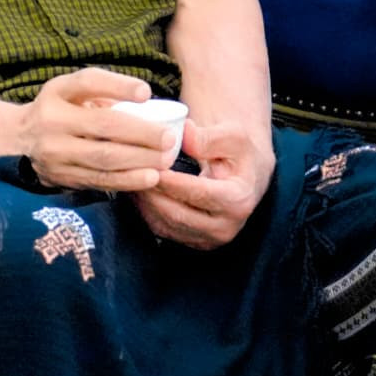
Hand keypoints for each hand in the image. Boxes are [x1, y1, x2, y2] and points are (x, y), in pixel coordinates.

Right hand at [17, 69, 176, 192]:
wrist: (18, 140)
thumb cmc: (59, 110)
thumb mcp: (70, 92)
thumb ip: (102, 94)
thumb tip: (148, 106)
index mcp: (57, 92)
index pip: (88, 82)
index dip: (118, 86)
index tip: (146, 92)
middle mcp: (52, 120)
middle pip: (103, 125)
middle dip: (142, 133)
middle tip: (168, 138)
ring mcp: (55, 151)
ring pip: (104, 157)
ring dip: (140, 160)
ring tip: (165, 159)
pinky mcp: (61, 176)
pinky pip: (99, 180)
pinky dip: (127, 180)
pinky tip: (149, 178)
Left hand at [133, 118, 273, 248]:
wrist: (245, 175)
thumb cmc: (239, 153)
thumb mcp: (233, 136)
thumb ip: (209, 137)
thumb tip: (185, 134)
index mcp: (239, 202)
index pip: (198, 194)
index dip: (171, 181)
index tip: (150, 165)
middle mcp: (225, 227)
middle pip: (177, 213)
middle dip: (152, 191)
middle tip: (131, 169)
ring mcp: (208, 238)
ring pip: (165, 223)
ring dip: (145, 202)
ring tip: (130, 177)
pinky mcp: (193, 241)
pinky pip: (162, 228)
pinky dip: (145, 210)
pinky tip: (137, 190)